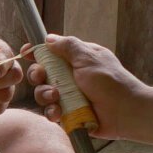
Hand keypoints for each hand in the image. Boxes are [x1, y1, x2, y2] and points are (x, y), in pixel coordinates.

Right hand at [26, 34, 143, 137]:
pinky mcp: (69, 114)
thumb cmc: (110, 81)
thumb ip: (68, 46)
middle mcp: (70, 77)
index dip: (37, 53)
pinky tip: (58, 113)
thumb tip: (49, 38)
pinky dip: (52, 112)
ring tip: (56, 97)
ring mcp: (69, 96)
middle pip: (42, 74)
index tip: (26, 53)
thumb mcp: (88, 57)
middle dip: (38, 75)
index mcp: (76, 60)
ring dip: (44, 94)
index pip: (51, 53)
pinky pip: (52, 112)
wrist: (125, 111)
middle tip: (42, 77)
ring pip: (43, 94)